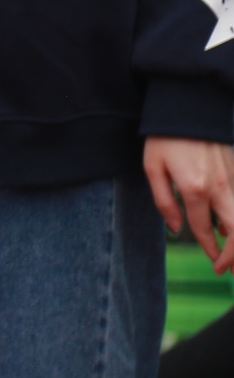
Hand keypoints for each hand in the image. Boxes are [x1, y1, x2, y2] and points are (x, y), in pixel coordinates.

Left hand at [144, 136, 233, 271]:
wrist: (189, 108)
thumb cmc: (164, 138)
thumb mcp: (152, 168)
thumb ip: (163, 201)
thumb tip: (176, 228)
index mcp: (194, 188)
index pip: (204, 229)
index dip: (211, 251)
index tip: (214, 265)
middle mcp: (219, 187)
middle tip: (230, 269)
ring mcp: (232, 178)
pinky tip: (229, 227)